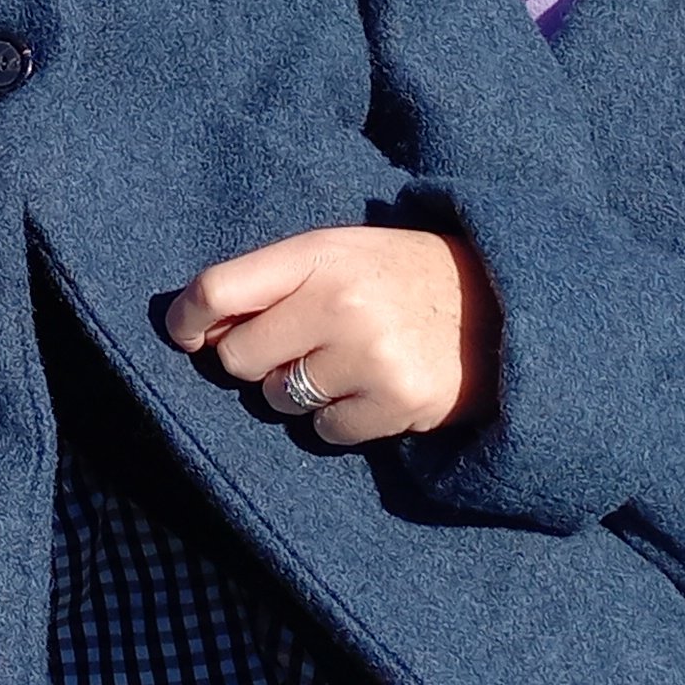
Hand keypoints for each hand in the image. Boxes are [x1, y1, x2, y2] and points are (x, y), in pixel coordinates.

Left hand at [160, 227, 497, 445]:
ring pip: (277, 399)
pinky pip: (323, 430)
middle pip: (238, 357)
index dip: (187, 318)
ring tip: (343, 364)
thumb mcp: (337, 254)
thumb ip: (271, 281)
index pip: (219, 289)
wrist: (499, 305)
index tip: (184, 334)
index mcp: (316, 255)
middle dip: (256, 360)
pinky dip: (336, 420)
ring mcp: (368, 356)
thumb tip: (196, 330)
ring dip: (296, 391)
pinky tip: (368, 391)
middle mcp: (339, 303)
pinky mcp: (395, 402)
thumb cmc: (397, 277)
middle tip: (298, 346)